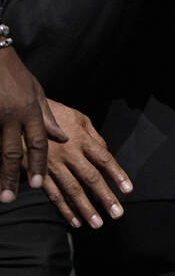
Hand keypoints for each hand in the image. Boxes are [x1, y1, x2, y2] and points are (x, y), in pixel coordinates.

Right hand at [0, 50, 66, 202]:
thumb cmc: (15, 76)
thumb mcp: (36, 93)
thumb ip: (48, 117)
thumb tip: (61, 138)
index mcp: (29, 111)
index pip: (37, 142)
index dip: (38, 163)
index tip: (37, 184)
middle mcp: (11, 117)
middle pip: (12, 152)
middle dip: (11, 177)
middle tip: (10, 199)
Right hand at [36, 100, 131, 228]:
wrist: (24, 115)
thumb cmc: (56, 115)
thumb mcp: (80, 119)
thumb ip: (94, 137)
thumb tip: (107, 152)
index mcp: (82, 140)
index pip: (104, 160)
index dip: (117, 175)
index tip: (128, 190)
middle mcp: (69, 154)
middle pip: (90, 178)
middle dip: (105, 197)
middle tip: (118, 213)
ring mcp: (52, 165)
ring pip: (71, 190)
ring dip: (85, 208)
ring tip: (98, 223)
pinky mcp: (38, 173)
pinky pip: (52, 193)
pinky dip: (63, 209)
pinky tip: (75, 221)